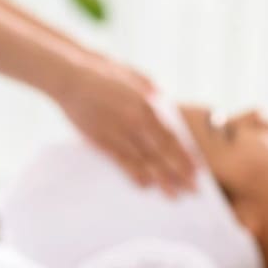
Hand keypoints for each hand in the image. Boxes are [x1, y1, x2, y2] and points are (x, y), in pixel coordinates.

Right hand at [54, 58, 196, 195]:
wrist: (70, 77)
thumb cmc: (102, 72)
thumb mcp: (133, 76)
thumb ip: (150, 90)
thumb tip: (164, 102)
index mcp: (146, 106)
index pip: (171, 136)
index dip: (185, 155)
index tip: (197, 169)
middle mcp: (135, 122)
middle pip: (162, 152)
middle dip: (179, 172)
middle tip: (193, 189)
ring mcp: (118, 133)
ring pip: (144, 161)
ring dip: (161, 179)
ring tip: (173, 194)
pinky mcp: (101, 140)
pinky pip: (121, 161)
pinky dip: (134, 173)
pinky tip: (145, 185)